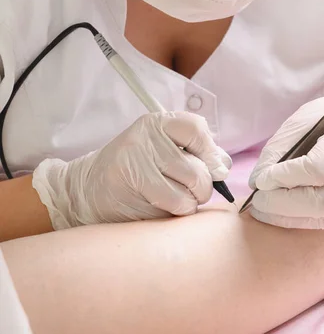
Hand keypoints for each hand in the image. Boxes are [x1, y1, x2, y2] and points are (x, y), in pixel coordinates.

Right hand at [32, 112, 230, 228]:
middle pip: (198, 166)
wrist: (89, 190)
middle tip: (193, 190)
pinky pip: (175, 202)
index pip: (196, 128)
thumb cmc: (136, 171)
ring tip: (178, 199)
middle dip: (204, 186)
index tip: (212, 167)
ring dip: (192, 201)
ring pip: (190, 187)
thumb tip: (223, 165)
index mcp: (157, 123)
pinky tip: (165, 207)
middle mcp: (146, 137)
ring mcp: (136, 158)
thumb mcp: (164, 151)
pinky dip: (178, 210)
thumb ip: (196, 153)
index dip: (210, 151)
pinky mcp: (131, 183)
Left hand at [249, 88, 323, 228]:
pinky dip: (302, 218)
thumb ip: (280, 148)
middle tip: (257, 202)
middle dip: (282, 205)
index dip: (284, 178)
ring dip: (288, 218)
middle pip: (320, 201)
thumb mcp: (305, 118)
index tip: (261, 180)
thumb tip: (257, 181)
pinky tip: (283, 212)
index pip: (315, 169)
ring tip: (263, 211)